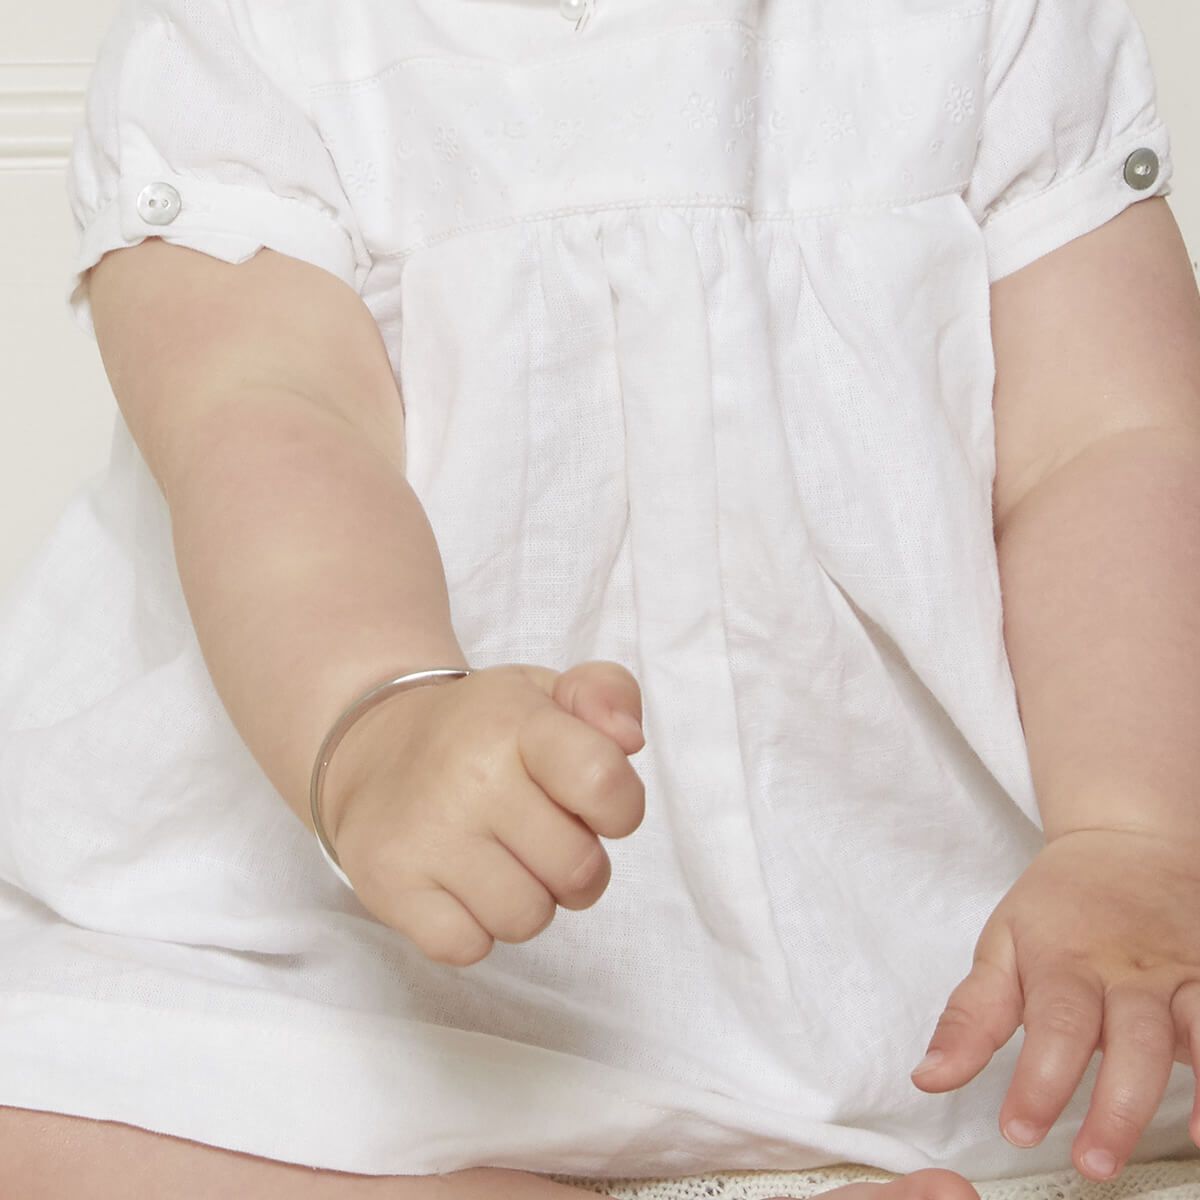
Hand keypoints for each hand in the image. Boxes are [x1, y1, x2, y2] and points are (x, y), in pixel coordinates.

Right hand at [326, 660, 645, 965]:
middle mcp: (470, 777)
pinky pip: (467, 947)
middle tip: (539, 835)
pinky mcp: (389, 885)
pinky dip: (472, 929)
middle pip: (579, 871)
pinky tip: (457, 885)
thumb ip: (609, 695)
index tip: (590, 801)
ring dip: (526, 901)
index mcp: (517, 722)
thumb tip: (629, 738)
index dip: (619, 809)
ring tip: (499, 860)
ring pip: (526, 919)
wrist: (372, 748)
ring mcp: (426, 835)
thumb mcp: (547, 692)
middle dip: (575, 865)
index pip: (604, 782)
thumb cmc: (480, 730)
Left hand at [909, 828, 1199, 1181]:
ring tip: (1192, 1145)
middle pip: (1128, 1037)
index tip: (1019, 1129)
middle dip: (1115, 1106)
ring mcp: (1179, 973)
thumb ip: (970, 1017)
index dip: (1039, 1081)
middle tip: (1093, 1163)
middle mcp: (1128, 968)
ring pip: (1194, 1029)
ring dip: (1198, 1091)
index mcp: (1066, 959)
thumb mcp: (1001, 946)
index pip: (1054, 1024)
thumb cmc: (1058, 905)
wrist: (1124, 844)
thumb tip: (930, 1077)